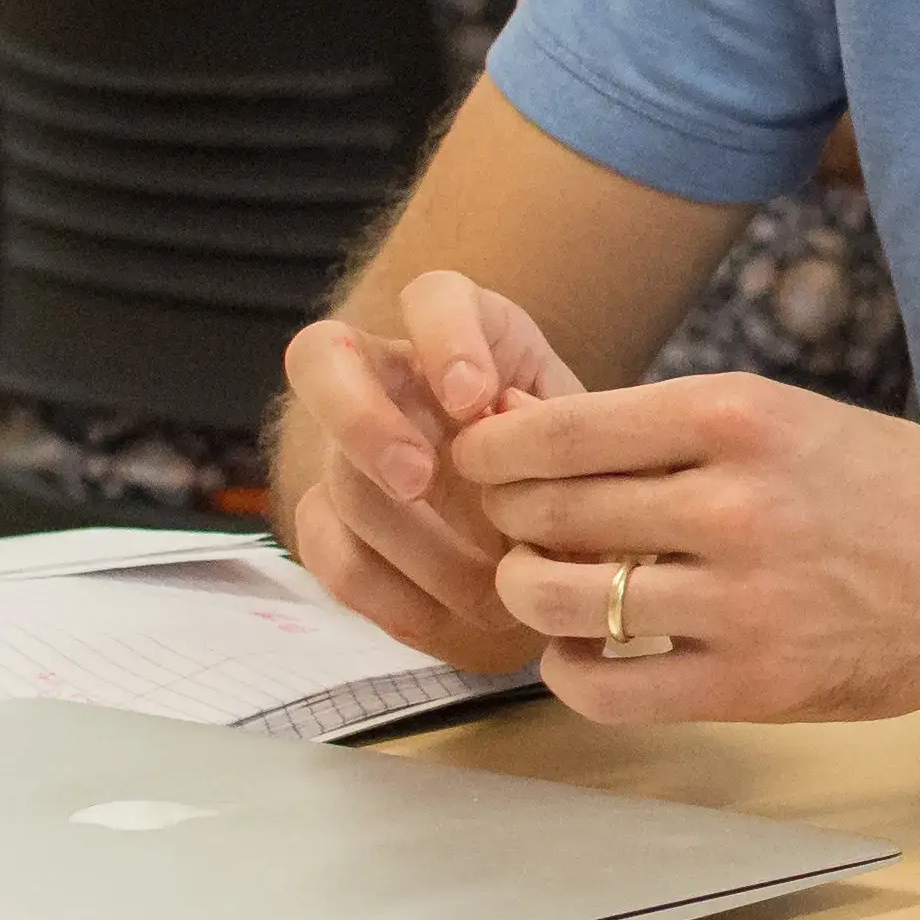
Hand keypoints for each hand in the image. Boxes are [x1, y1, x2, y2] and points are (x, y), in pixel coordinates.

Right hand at [279, 269, 581, 670]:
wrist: (556, 536)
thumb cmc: (582, 468)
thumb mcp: (596, 446)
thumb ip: (569, 438)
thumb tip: (534, 451)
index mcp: (468, 332)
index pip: (433, 296)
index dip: (442, 338)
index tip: (473, 400)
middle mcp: (390, 372)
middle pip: (323, 359)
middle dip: (364, 424)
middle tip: (418, 482)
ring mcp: (348, 445)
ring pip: (340, 481)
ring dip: (417, 547)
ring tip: (497, 597)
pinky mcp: (330, 517)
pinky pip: (328, 554)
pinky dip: (392, 597)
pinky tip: (456, 623)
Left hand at [451, 368, 919, 722]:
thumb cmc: (887, 485)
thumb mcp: (787, 416)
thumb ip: (671, 430)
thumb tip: (528, 421)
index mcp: (737, 416)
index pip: (561, 429)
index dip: (496, 448)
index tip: (480, 460)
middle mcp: (734, 503)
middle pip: (549, 512)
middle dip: (505, 518)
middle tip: (506, 525)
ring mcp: (744, 600)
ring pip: (564, 601)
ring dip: (527, 594)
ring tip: (540, 588)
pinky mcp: (756, 682)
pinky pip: (612, 690)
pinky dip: (570, 674)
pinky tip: (580, 658)